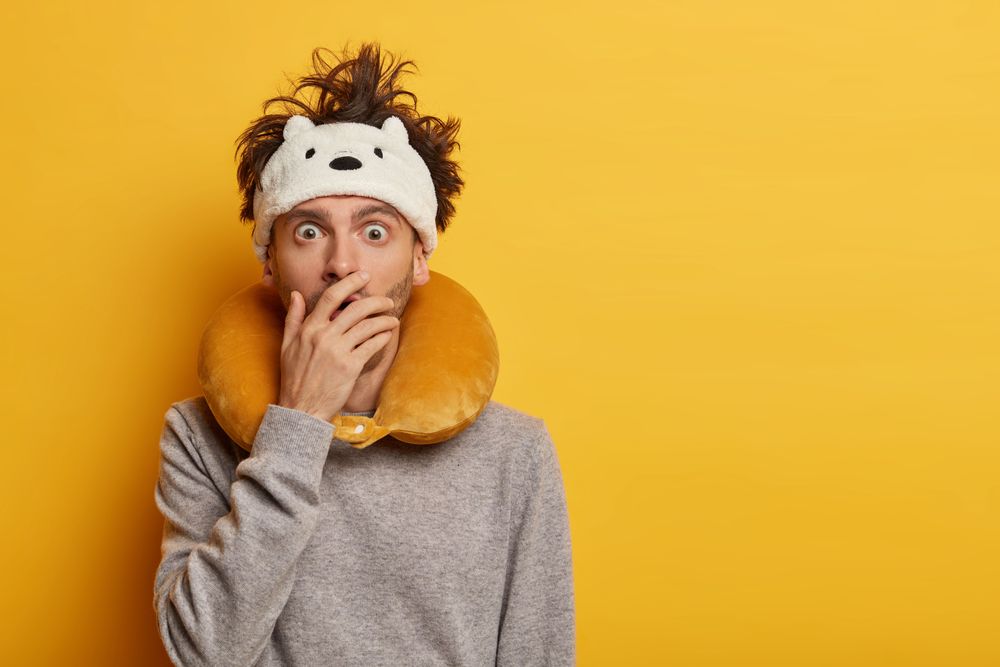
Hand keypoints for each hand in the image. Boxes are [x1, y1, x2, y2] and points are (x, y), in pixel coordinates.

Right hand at [276, 271, 399, 422]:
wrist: (301, 408)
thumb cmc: (294, 378)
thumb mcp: (286, 345)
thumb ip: (293, 318)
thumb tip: (296, 294)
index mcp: (308, 329)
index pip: (330, 297)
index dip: (350, 284)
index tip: (364, 276)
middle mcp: (323, 336)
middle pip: (356, 309)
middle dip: (376, 301)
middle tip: (387, 300)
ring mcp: (337, 351)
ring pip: (368, 326)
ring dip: (384, 319)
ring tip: (392, 319)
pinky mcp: (350, 367)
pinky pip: (372, 345)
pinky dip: (383, 337)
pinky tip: (388, 335)